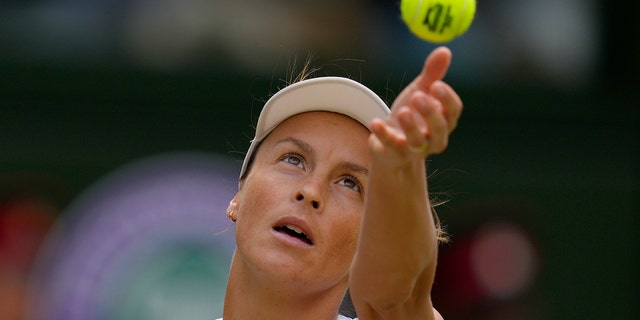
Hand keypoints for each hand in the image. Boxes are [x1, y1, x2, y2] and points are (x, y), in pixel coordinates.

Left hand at [369, 46, 462, 164]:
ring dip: (411, 127)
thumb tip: (444, 50)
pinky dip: (383, 135)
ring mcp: (414, 149)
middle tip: (418, 97)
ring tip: (402, 111)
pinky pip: (391, 146)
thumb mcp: (419, 92)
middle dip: (430, 114)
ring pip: (418, 142)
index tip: (436, 85)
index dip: (447, 99)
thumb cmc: (410, 116)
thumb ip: (432, 74)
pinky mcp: (394, 154)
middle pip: (439, 130)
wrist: (389, 144)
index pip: (453, 111)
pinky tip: (375, 122)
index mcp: (444, 121)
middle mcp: (434, 138)